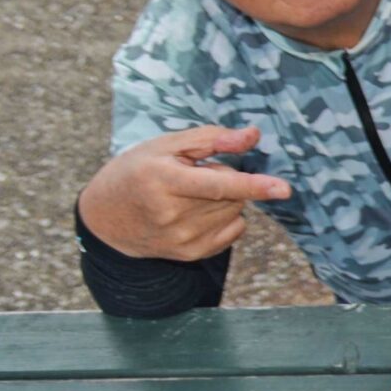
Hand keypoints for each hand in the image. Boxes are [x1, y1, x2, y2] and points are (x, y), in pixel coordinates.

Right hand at [76, 126, 289, 260]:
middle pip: (232, 194)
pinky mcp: (191, 254)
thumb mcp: (166, 145)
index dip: (253, 185)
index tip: (284, 189)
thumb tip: (253, 136)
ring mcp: (182, 238)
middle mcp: (172, 214)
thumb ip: (212, 139)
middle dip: (225, 179)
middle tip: (195, 176)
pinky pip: (234, 230)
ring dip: (225, 199)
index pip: (218, 184)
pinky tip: (197, 212)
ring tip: (190, 194)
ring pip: (235, 211)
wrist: (106, 219)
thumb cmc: (137, 172)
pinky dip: (225, 217)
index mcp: (162, 180)